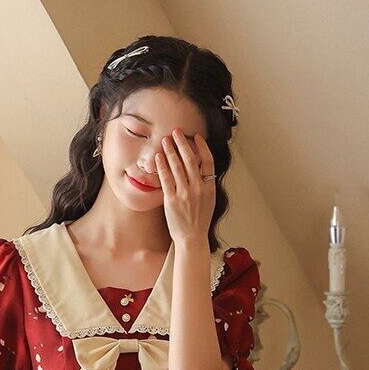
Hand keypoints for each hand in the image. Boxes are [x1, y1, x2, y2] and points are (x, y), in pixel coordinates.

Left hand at [155, 130, 215, 245]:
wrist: (191, 238)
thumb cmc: (199, 220)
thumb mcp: (209, 200)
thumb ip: (205, 183)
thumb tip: (200, 166)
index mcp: (209, 188)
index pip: (208, 161)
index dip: (202, 147)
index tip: (196, 136)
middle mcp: (198, 189)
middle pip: (190, 160)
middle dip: (182, 143)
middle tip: (176, 131)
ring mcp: (185, 194)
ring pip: (177, 166)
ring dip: (170, 150)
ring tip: (165, 140)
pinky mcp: (172, 200)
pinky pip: (166, 179)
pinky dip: (162, 166)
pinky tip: (158, 157)